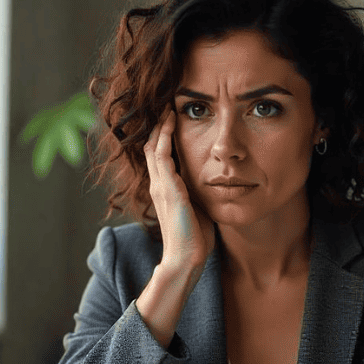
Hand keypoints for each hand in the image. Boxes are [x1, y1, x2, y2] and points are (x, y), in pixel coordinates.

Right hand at [144, 109, 214, 271]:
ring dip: (159, 125)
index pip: (159, 156)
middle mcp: (158, 185)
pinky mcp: (167, 188)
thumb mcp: (197, 208)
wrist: (186, 257)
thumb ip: (198, 194)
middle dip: (157, 126)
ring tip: (167, 106)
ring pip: (153, 146)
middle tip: (166, 105)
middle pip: (151, 146)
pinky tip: (169, 121)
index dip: (162, 137)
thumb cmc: (195, 238)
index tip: (172, 119)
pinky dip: (163, 135)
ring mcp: (160, 185)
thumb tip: (213, 183)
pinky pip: (161, 154)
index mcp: (164, 190)